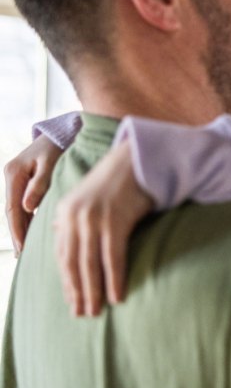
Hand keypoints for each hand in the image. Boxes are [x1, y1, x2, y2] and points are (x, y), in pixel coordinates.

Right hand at [4, 134, 63, 254]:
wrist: (62, 131)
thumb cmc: (59, 144)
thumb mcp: (51, 161)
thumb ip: (40, 183)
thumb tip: (28, 207)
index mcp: (14, 172)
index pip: (13, 207)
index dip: (17, 229)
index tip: (22, 247)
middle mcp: (11, 177)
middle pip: (12, 211)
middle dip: (17, 233)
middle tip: (22, 255)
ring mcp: (16, 180)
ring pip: (18, 210)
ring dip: (22, 229)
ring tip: (26, 251)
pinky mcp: (25, 183)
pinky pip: (25, 205)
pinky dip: (28, 219)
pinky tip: (33, 234)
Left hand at [54, 141, 153, 316]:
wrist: (138, 158)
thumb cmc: (117, 181)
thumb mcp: (87, 198)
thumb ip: (72, 218)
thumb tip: (59, 236)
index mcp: (64, 213)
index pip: (62, 255)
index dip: (67, 281)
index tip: (73, 300)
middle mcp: (74, 217)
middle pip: (73, 263)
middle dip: (77, 291)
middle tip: (83, 314)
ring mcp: (94, 219)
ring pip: (90, 264)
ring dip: (93, 291)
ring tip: (96, 311)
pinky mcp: (115, 220)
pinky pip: (113, 257)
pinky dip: (113, 279)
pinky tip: (116, 295)